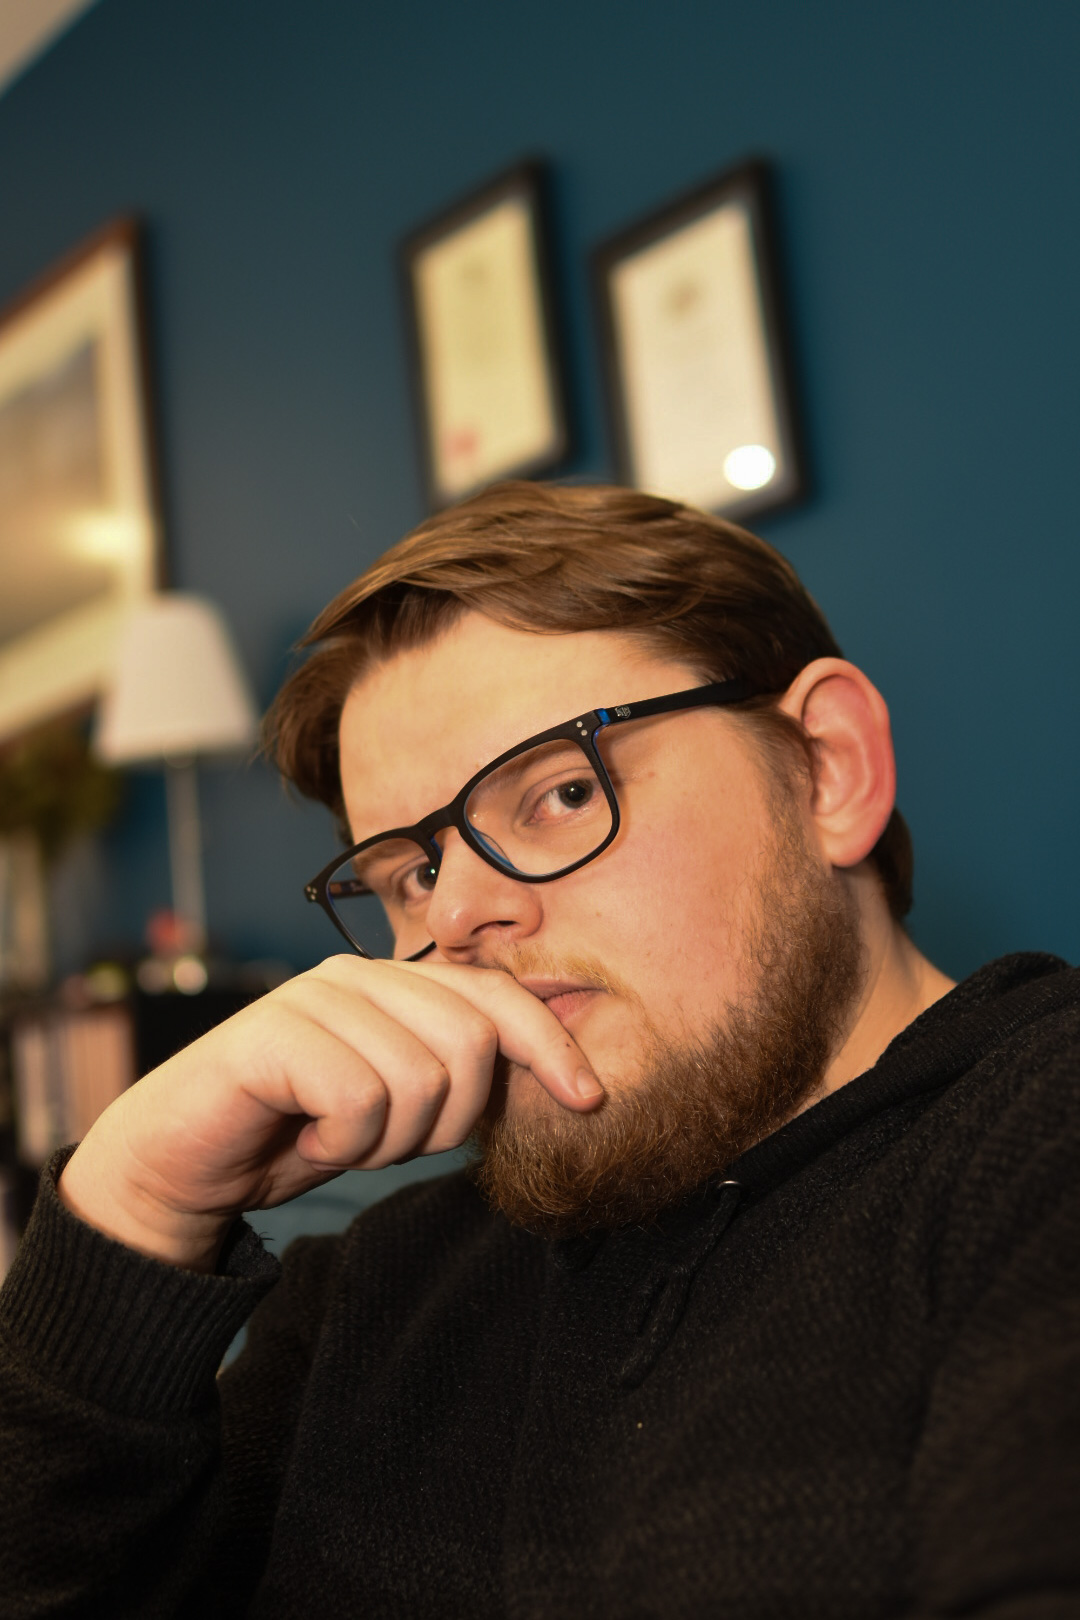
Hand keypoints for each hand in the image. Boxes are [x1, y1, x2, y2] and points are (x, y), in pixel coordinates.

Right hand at [58, 956, 602, 1271]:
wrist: (183, 1165)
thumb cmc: (295, 1134)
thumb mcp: (395, 1108)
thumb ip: (454, 1079)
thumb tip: (557, 1080)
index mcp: (395, 984)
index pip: (499, 998)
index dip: (551, 1047)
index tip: (588, 1099)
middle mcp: (359, 975)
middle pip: (472, 1044)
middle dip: (447, 1120)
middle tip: (386, 1142)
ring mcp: (315, 997)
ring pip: (421, 1079)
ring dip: (386, 1141)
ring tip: (338, 1139)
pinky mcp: (273, 1033)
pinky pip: (359, 1099)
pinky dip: (342, 1144)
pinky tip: (306, 1139)